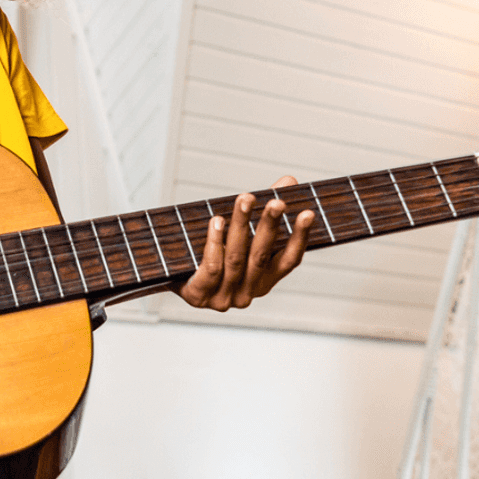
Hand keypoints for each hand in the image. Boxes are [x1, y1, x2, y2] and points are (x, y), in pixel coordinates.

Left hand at [176, 177, 314, 310]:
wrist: (170, 275)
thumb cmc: (212, 252)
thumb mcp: (240, 231)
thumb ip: (264, 209)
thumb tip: (289, 181)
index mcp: (264, 281)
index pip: (288, 261)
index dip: (299, 238)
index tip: (308, 213)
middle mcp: (247, 293)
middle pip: (261, 256)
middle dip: (269, 227)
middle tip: (277, 202)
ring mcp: (224, 298)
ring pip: (236, 258)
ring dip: (240, 226)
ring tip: (244, 200)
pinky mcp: (200, 296)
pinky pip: (212, 267)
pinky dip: (215, 242)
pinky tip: (216, 221)